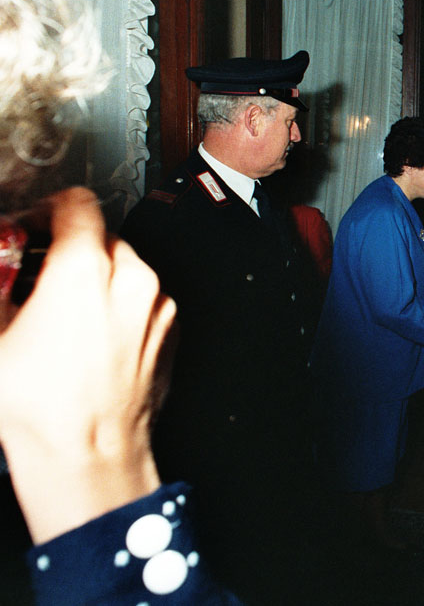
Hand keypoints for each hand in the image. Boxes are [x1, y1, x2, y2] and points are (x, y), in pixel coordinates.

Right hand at [0, 188, 176, 542]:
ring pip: (127, 269)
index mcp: (84, 270)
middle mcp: (131, 281)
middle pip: (102, 237)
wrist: (87, 455)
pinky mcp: (169, 332)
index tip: (32, 226)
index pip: (77, 205)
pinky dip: (120, 305)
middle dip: (69, 248)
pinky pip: (144, 300)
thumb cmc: (39, 407)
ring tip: (62, 310)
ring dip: (97, 277)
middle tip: (38, 273)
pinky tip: (90, 334)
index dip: (48, 210)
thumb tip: (0, 269)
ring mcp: (157, 307)